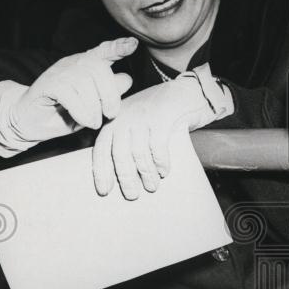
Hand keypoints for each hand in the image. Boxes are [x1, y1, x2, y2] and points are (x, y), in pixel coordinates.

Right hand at [12, 38, 137, 139]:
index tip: (133, 44)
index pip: (104, 51)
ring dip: (94, 106)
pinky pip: (69, 94)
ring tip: (94, 122)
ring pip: (85, 82)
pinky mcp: (47, 83)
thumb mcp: (93, 105)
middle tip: (111, 114)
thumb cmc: (65, 113)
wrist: (30, 122)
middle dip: (110, 94)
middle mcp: (74, 63)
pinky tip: (85, 120)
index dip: (118, 47)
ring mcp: (59, 71)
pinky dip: (81, 110)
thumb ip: (109, 92)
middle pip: (99, 68)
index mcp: (87, 65)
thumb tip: (127, 79)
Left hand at [92, 66, 230, 199]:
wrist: (187, 92)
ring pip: (139, 152)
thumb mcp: (137, 122)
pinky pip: (157, 146)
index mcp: (115, 120)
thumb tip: (123, 176)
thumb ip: (126, 140)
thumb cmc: (161, 113)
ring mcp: (143, 115)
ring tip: (151, 187)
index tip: (104, 191)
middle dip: (125, 178)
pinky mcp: (162, 116)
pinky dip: (160, 163)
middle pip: (119, 153)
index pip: (101, 149)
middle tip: (132, 195)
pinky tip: (164, 171)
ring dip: (145, 174)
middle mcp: (125, 116)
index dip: (101, 171)